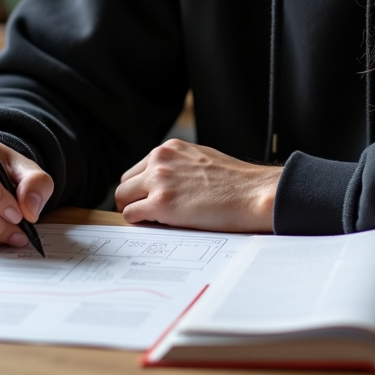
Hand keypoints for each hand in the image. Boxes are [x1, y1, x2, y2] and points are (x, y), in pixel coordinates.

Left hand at [115, 139, 281, 231]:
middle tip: (146, 215)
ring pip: (123, 199)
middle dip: (133, 200)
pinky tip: (158, 226)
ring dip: (134, 211)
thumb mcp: (201, 158)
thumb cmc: (234, 181)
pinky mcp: (161, 204)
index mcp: (170, 148)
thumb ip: (178, 165)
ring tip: (153, 222)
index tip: (147, 200)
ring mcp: (159, 181)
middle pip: (125, 184)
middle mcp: (160, 160)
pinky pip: (132, 215)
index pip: (138, 169)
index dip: (141, 188)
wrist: (251, 193)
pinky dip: (140, 223)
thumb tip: (166, 180)